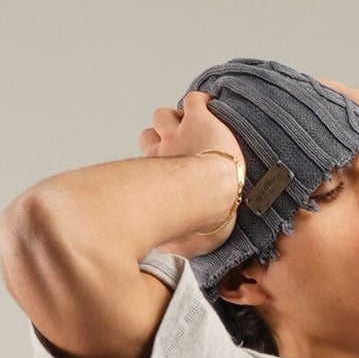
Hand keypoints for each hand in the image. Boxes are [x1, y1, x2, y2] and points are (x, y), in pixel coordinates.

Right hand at [137, 88, 245, 252]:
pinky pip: (194, 99)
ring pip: (164, 115)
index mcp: (156, 176)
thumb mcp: (181, 243)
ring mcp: (180, 132)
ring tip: (192, 131)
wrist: (215, 196)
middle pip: (149, 136)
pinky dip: (199, 101)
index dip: (154, 163)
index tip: (169, 173)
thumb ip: (173, 248)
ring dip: (175, 120)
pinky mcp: (200, 118)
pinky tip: (208, 107)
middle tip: (181, 151)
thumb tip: (165, 258)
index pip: (143, 164)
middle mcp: (163, 151)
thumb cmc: (199, 222)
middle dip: (161, 141)